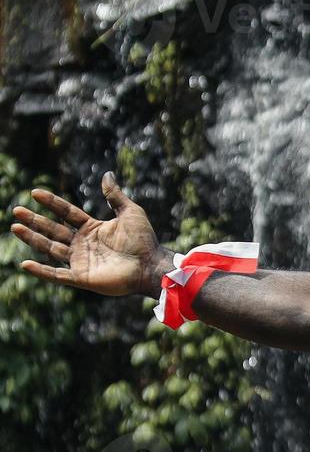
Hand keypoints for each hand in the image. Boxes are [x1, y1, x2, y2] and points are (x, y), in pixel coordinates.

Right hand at [9, 172, 170, 296]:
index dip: (51, 203)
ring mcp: (80, 260)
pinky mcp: (81, 277)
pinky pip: (57, 274)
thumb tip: (107, 174)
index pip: (66, 213)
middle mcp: (82, 244)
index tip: (34, 192)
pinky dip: (41, 271)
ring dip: (32, 238)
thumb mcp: (130, 212)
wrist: (151, 265)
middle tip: (16, 211)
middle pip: (53, 230)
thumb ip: (115, 195)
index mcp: (92, 228)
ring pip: (50, 248)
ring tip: (15, 227)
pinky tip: (25, 264)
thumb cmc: (144, 240)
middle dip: (35, 220)